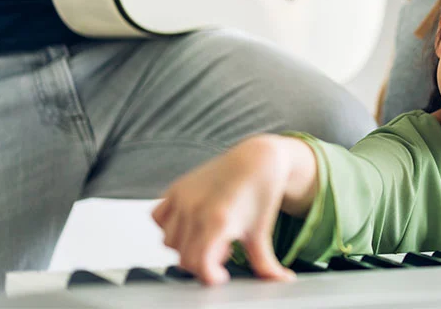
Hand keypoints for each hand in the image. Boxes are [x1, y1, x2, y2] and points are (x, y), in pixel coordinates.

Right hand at [152, 135, 296, 284]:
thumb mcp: (261, 233)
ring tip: (211, 233)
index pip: (198, 263)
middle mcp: (196, 209)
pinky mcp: (176, 188)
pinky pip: (158, 217)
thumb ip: (265, 263)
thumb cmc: (260, 194)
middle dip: (203, 261)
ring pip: (169, 241)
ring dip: (186, 245)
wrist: (258, 160)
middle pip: (184, 257)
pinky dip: (168, 225)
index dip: (209, 276)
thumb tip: (282, 281)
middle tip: (225, 249)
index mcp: (218, 221)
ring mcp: (183, 197)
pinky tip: (192, 222)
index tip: (221, 276)